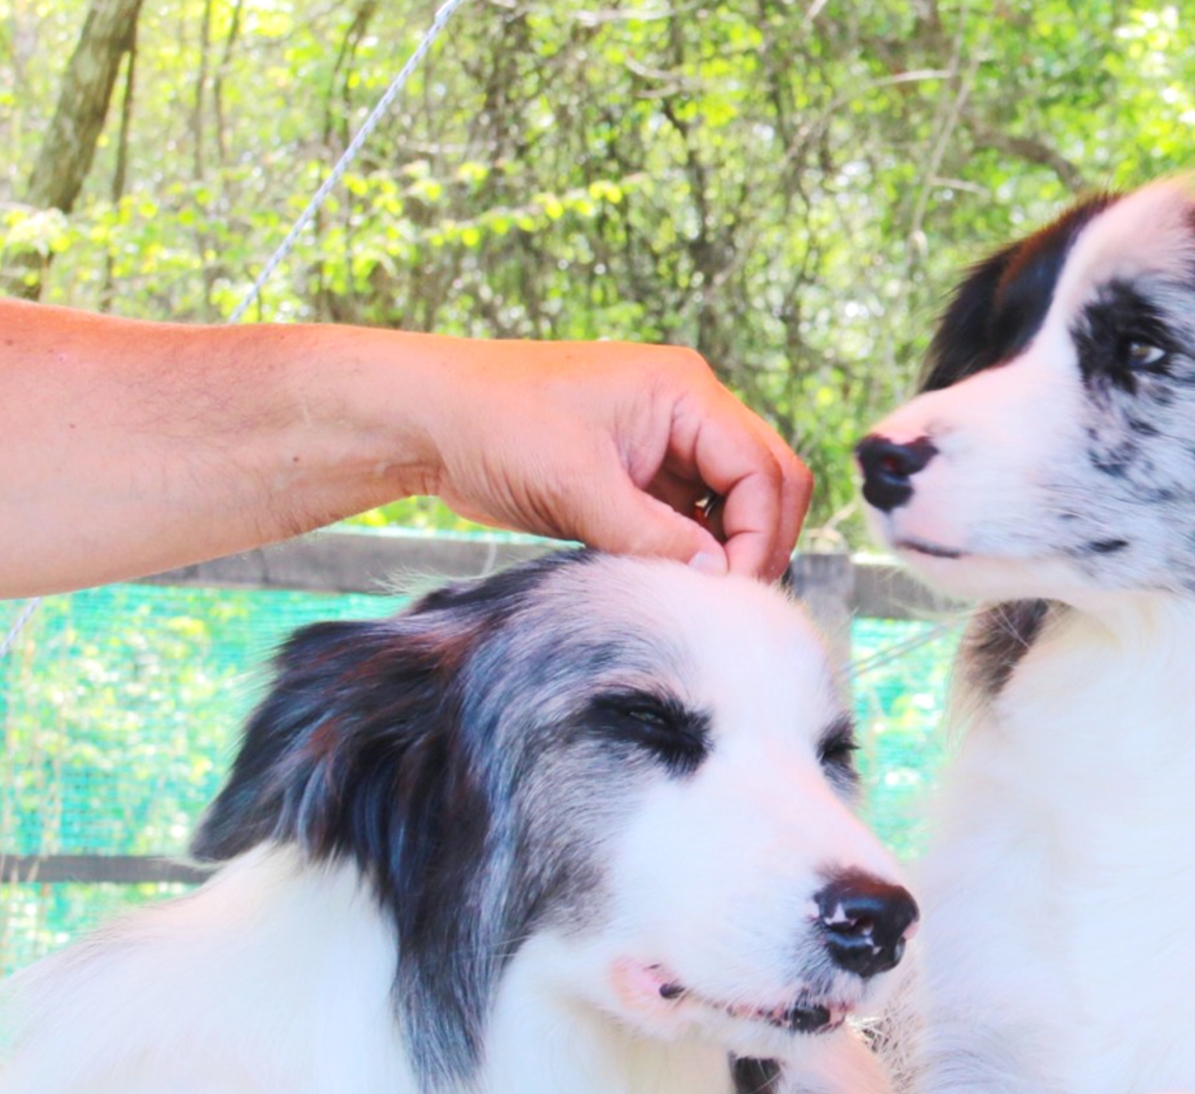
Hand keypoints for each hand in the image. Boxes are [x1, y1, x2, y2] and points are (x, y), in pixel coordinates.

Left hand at [396, 337, 812, 580]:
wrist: (428, 419)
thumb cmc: (494, 424)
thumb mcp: (577, 486)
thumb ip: (653, 537)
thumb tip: (717, 580)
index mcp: (685, 392)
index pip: (762, 470)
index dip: (757, 536)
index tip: (729, 591)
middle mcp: (688, 411)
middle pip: (766, 483)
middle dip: (759, 543)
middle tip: (730, 601)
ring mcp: (666, 444)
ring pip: (735, 505)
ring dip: (727, 551)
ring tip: (697, 595)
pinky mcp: (641, 477)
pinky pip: (693, 519)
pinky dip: (693, 553)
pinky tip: (669, 581)